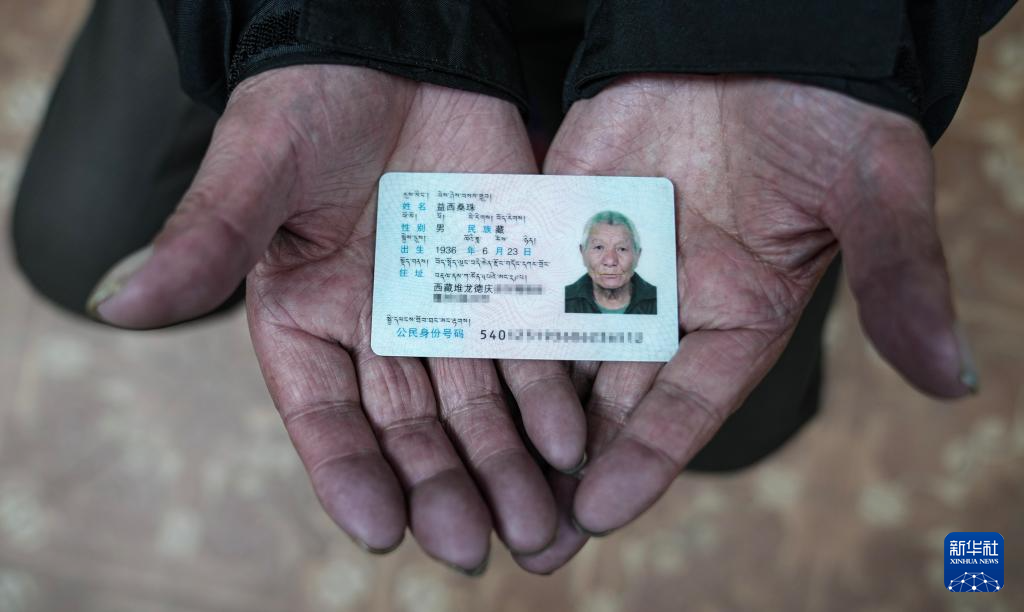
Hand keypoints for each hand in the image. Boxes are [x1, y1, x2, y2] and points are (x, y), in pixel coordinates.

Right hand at [86, 65, 587, 571]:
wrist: (396, 46)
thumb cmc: (311, 100)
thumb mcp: (259, 167)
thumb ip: (207, 238)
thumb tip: (115, 302)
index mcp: (306, 320)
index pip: (325, 416)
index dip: (348, 474)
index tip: (382, 531)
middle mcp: (379, 331)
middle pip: (413, 429)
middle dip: (445, 491)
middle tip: (477, 549)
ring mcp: (448, 311)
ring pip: (479, 407)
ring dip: (509, 468)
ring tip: (541, 530)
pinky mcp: (506, 283)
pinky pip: (530, 352)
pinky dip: (550, 399)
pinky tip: (570, 445)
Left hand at [515, 75, 975, 572]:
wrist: (752, 29)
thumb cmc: (823, 107)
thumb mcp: (870, 188)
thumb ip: (898, 278)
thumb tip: (955, 379)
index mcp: (738, 314)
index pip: (686, 405)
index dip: (644, 460)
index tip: (596, 514)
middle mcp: (667, 302)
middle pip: (609, 398)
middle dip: (566, 467)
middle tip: (522, 534)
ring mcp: (606, 261)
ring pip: (552, 350)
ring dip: (516, 415)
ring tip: (471, 475)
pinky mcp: (558, 216)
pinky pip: (518, 274)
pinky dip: (486, 321)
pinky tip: (445, 367)